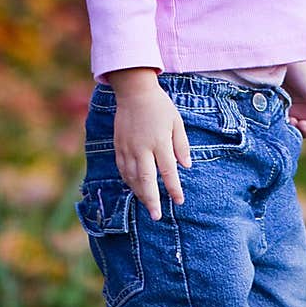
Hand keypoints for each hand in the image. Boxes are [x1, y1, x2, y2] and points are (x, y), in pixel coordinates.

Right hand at [107, 68, 191, 220]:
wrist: (134, 91)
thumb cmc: (159, 106)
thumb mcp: (176, 122)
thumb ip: (181, 145)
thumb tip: (187, 166)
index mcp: (160, 142)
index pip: (168, 172)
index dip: (174, 189)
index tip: (179, 200)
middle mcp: (142, 148)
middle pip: (147, 181)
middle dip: (152, 200)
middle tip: (156, 215)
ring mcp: (128, 148)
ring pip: (132, 178)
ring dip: (140, 193)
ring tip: (147, 204)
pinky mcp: (119, 146)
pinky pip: (123, 169)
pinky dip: (128, 181)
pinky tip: (134, 187)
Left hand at [283, 60, 305, 145]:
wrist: (279, 60)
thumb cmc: (301, 71)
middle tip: (299, 125)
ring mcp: (301, 110)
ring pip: (305, 131)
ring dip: (299, 130)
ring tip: (290, 120)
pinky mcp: (286, 110)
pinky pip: (291, 126)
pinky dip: (289, 126)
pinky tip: (284, 119)